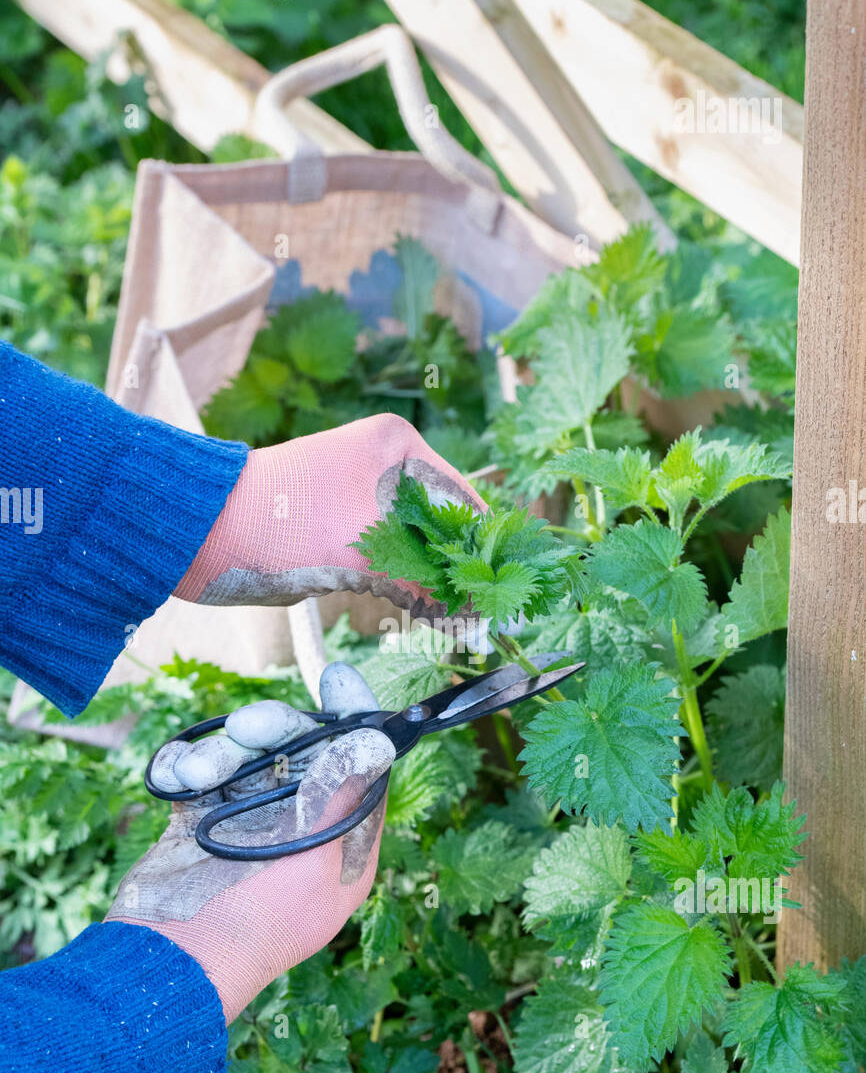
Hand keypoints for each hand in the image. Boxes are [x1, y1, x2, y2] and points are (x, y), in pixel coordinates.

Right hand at [104, 664, 393, 1023]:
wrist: (167, 964)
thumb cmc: (253, 925)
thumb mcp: (312, 860)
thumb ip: (342, 795)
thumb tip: (380, 741)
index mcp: (342, 848)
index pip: (361, 770)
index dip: (355, 722)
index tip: (341, 678)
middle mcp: (300, 834)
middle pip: (302, 754)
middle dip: (275, 734)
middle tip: (249, 725)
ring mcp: (247, 829)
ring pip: (248, 760)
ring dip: (222, 757)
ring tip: (200, 774)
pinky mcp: (201, 826)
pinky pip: (202, 776)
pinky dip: (189, 768)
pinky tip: (180, 778)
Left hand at [172, 413, 484, 620]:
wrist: (200, 533)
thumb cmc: (281, 522)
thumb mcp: (364, 543)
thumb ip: (426, 574)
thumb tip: (476, 611)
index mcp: (398, 446)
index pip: (465, 502)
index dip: (486, 552)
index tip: (507, 597)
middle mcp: (386, 467)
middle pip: (447, 528)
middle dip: (465, 573)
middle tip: (485, 620)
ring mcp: (364, 500)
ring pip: (422, 549)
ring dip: (439, 586)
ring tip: (462, 625)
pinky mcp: (343, 534)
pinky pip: (394, 564)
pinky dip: (410, 590)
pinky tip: (427, 616)